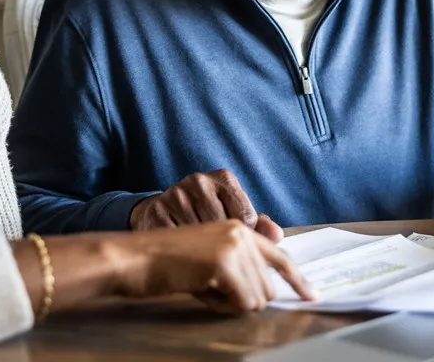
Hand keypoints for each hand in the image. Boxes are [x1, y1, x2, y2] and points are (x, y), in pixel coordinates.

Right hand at [116, 220, 316, 312]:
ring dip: (231, 304)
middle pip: (268, 286)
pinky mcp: (224, 263)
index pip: (280, 256)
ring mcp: (234, 246)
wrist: (135, 258)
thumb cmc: (166, 262)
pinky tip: (201, 292)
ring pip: (257, 297)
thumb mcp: (208, 257)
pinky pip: (242, 302)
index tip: (311, 296)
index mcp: (238, 228)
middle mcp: (240, 232)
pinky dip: (222, 307)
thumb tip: (268, 290)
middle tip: (213, 291)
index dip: (298, 280)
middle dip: (244, 299)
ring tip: (204, 288)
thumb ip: (239, 266)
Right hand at [130, 170, 283, 242]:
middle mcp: (200, 181)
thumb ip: (256, 225)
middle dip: (223, 249)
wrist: (157, 213)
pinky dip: (183, 255)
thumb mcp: (230, 214)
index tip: (231, 243)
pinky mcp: (156, 212)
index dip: (242, 240)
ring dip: (203, 254)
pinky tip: (182, 251)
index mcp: (223, 178)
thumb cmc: (200, 215)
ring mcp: (176, 195)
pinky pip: (179, 244)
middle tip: (215, 254)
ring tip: (197, 252)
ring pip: (202, 239)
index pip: (246, 218)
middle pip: (225, 229)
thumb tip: (277, 234)